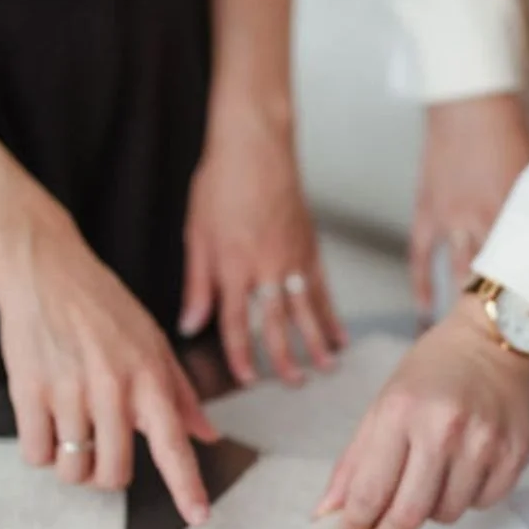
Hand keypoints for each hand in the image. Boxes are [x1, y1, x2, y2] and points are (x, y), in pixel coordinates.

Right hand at [0, 212, 216, 523]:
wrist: (46, 271)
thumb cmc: (103, 307)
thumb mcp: (154, 343)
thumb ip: (180, 395)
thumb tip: (207, 434)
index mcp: (149, 378)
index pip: (173, 444)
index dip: (187, 486)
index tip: (199, 517)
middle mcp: (112, 388)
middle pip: (113, 475)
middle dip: (107, 476)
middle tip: (101, 451)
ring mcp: (69, 391)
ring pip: (72, 470)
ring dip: (71, 465)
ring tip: (71, 432)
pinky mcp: (29, 390)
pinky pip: (35, 454)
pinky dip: (39, 451)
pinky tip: (45, 424)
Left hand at [179, 115, 345, 385]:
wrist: (256, 146)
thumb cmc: (222, 183)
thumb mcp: (197, 235)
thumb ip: (197, 285)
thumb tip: (189, 323)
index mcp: (234, 268)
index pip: (236, 323)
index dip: (241, 354)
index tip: (247, 377)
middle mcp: (267, 269)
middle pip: (277, 324)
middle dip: (284, 358)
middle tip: (293, 383)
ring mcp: (293, 259)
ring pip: (306, 310)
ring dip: (316, 343)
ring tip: (325, 367)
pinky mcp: (310, 247)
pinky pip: (323, 288)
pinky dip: (332, 313)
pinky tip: (339, 332)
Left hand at [317, 296, 528, 528]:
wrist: (496, 343)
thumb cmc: (436, 370)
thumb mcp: (384, 403)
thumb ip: (355, 461)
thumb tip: (329, 511)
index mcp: (401, 412)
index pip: (371, 491)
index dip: (357, 522)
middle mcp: (444, 429)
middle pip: (409, 514)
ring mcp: (484, 444)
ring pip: (447, 514)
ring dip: (432, 509)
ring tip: (432, 477)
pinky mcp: (514, 455)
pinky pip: (482, 504)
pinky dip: (468, 497)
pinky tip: (464, 469)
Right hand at [413, 93, 528, 315]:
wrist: (469, 103)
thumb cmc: (509, 130)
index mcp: (517, 209)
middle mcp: (484, 218)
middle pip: (496, 275)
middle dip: (505, 307)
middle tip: (513, 337)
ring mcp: (452, 219)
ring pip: (460, 272)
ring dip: (466, 304)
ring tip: (471, 333)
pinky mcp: (428, 213)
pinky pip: (422, 257)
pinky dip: (423, 284)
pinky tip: (425, 309)